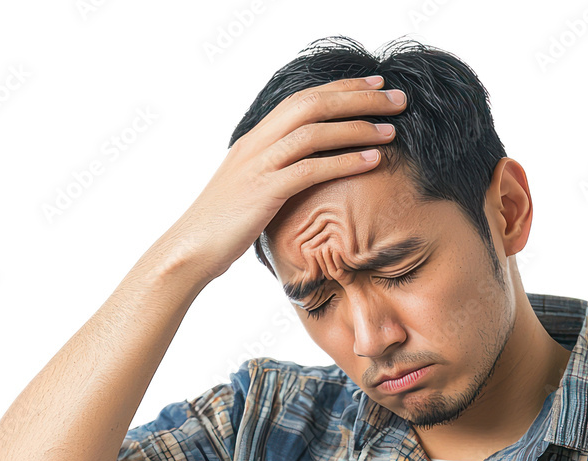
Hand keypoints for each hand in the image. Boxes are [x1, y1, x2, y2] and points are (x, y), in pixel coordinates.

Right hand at [162, 76, 406, 281]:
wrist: (191, 249)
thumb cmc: (224, 228)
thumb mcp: (252, 191)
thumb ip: (277, 175)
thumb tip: (305, 178)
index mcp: (255, 138)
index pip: (303, 99)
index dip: (342, 88)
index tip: (376, 84)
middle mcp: (257, 143)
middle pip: (313, 105)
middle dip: (359, 98)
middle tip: (397, 98)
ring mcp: (258, 165)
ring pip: (313, 131)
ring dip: (357, 127)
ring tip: (391, 129)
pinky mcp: (263, 192)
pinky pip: (309, 170)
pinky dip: (343, 162)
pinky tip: (371, 162)